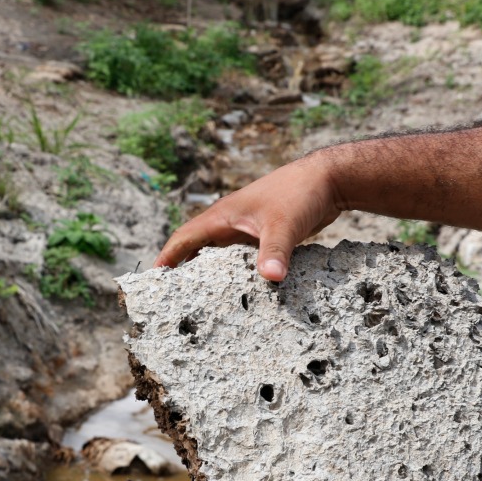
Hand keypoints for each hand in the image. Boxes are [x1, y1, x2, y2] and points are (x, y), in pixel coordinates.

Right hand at [153, 155, 342, 281]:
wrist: (327, 179)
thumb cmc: (299, 193)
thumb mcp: (283, 224)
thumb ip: (275, 251)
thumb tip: (271, 278)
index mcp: (223, 217)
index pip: (185, 238)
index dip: (168, 257)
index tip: (153, 278)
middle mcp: (230, 224)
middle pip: (197, 249)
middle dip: (182, 270)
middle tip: (171, 298)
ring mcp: (246, 230)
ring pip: (220, 256)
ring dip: (209, 274)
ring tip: (199, 301)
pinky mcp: (263, 237)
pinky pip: (241, 259)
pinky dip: (235, 274)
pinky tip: (239, 292)